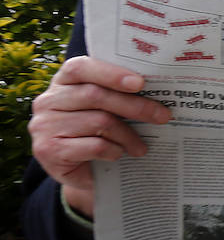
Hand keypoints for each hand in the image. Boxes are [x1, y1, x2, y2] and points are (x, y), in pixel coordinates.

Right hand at [28, 57, 170, 217]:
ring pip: (99, 122)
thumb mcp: (106, 108)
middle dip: (135, 106)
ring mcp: (45, 126)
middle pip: (95, 96)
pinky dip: (114, 151)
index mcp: (63, 82)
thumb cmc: (98, 132)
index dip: (111, 73)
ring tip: (142, 146)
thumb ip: (120, 93)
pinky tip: (120, 154)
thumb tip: (161, 86)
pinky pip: (94, 146)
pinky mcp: (49, 151)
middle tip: (163, 116)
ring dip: (128, 135)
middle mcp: (48, 101)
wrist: (82, 171)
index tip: (140, 83)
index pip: (81, 68)